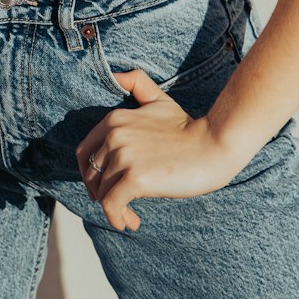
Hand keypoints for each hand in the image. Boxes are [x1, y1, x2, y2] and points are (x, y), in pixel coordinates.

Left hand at [75, 69, 247, 231]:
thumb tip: (115, 75)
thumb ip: (136, 84)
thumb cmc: (188, 128)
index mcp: (114, 119)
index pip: (85, 152)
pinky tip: (131, 223)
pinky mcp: (135, 179)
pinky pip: (112, 206)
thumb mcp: (158, 100)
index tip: (106, 186)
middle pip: (91, 175)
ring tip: (131, 216)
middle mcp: (114, 136)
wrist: (214, 146)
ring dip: (114, 210)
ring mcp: (124, 156)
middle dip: (102, 193)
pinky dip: (117, 218)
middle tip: (121, 205)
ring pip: (102, 193)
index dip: (91, 173)